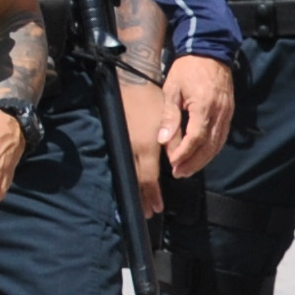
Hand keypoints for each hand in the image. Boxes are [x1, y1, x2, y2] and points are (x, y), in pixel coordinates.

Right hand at [119, 75, 167, 214]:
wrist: (129, 81)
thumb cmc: (151, 98)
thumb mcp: (167, 119)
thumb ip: (172, 141)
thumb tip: (176, 160)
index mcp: (145, 145)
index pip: (148, 178)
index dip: (152, 194)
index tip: (156, 208)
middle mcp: (132, 148)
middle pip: (136, 181)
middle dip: (142, 198)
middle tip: (147, 213)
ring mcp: (122, 144)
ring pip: (128, 173)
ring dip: (135, 189)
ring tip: (140, 202)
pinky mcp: (118, 139)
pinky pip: (124, 162)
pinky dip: (129, 175)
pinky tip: (133, 181)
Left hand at [161, 54, 236, 179]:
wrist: (211, 51)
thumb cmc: (188, 68)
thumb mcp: (172, 89)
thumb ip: (170, 116)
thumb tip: (164, 139)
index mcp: (203, 106)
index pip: (196, 137)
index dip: (185, 153)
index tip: (173, 163)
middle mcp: (219, 112)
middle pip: (209, 146)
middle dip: (194, 162)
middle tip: (180, 173)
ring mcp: (227, 114)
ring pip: (218, 144)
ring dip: (203, 160)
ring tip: (188, 169)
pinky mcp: (229, 113)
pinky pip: (222, 136)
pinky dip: (212, 149)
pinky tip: (202, 156)